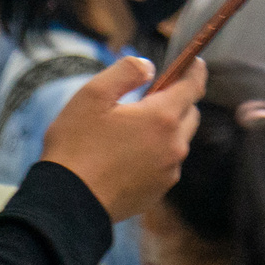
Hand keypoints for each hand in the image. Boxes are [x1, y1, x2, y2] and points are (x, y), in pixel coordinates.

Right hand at [40, 55, 201, 220]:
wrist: (69, 202)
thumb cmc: (76, 146)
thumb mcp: (93, 95)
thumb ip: (126, 72)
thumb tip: (149, 67)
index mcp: (161, 118)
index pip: (192, 87)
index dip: (195, 71)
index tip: (195, 63)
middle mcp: (173, 146)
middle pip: (190, 114)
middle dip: (178, 101)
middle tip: (151, 96)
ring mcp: (168, 172)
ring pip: (178, 141)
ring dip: (165, 129)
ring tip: (132, 129)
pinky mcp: (158, 191)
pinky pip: (166, 164)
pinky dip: (156, 153)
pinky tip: (128, 155)